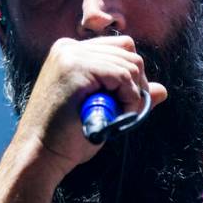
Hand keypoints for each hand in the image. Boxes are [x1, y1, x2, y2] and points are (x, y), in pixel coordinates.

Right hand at [14, 35, 167, 175]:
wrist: (40, 155)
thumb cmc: (67, 138)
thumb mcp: (102, 110)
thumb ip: (128, 94)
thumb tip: (162, 90)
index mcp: (71, 51)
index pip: (120, 47)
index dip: (132, 76)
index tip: (126, 102)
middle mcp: (69, 47)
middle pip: (129, 51)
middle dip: (137, 84)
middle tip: (127, 112)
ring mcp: (70, 55)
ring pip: (130, 63)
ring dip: (133, 95)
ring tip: (119, 116)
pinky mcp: (75, 67)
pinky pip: (122, 75)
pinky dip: (129, 97)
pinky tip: (118, 114)